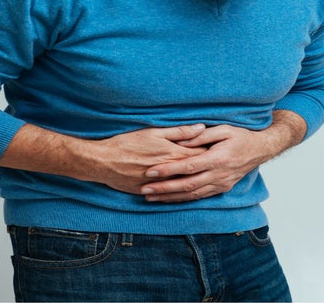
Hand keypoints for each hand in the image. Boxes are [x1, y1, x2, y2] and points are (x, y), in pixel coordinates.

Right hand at [87, 124, 207, 194]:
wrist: (103, 162)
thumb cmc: (127, 143)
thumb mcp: (154, 132)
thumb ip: (180, 131)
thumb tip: (201, 127)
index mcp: (172, 155)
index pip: (200, 155)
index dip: (211, 153)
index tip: (220, 150)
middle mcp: (170, 172)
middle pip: (194, 172)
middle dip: (207, 169)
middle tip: (218, 166)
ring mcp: (160, 185)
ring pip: (184, 186)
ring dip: (194, 183)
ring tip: (204, 178)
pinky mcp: (150, 192)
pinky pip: (169, 195)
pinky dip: (178, 194)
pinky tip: (185, 192)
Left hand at [139, 125, 271, 202]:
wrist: (261, 149)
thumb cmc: (241, 136)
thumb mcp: (223, 129)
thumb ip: (200, 135)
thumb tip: (180, 139)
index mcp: (218, 159)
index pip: (187, 167)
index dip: (167, 170)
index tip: (150, 172)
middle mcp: (219, 175)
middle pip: (186, 185)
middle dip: (163, 188)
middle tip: (144, 190)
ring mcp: (221, 184)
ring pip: (191, 195)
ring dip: (170, 197)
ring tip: (151, 198)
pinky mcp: (222, 188)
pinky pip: (199, 197)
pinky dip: (182, 199)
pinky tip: (169, 199)